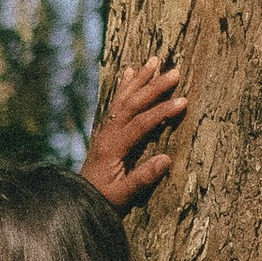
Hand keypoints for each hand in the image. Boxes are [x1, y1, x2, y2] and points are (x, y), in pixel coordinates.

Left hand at [81, 49, 187, 211]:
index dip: (162, 112)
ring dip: (139, 79)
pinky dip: (124, 85)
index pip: (140, 124)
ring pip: (123, 98)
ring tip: (154, 60)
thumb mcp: (123, 195)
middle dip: (154, 87)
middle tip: (175, 72)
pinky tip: (129, 71)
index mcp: (113, 148)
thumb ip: (143, 178)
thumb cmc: (103, 199)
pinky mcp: (105, 130)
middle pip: (132, 104)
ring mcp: (105, 129)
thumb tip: (166, 159)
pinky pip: (116, 102)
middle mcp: (107, 133)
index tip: (183, 101)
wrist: (78, 199)